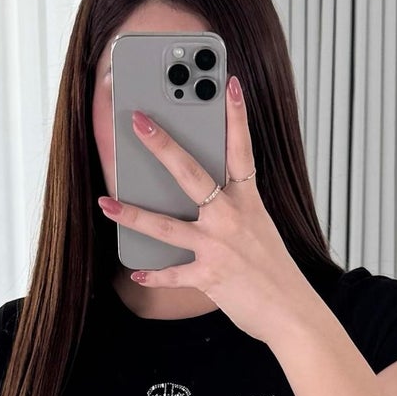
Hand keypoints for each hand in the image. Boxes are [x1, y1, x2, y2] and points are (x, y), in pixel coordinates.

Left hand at [97, 76, 322, 346]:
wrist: (291, 312)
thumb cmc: (274, 271)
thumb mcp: (260, 229)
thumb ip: (234, 210)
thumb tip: (203, 200)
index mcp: (248, 201)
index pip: (241, 149)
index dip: (236, 115)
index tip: (228, 83)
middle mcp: (231, 218)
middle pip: (192, 173)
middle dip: (163, 145)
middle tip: (139, 121)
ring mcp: (218, 247)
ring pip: (167, 226)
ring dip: (132, 214)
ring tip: (105, 203)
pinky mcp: (209, 277)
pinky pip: (173, 274)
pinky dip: (153, 276)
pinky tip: (135, 272)